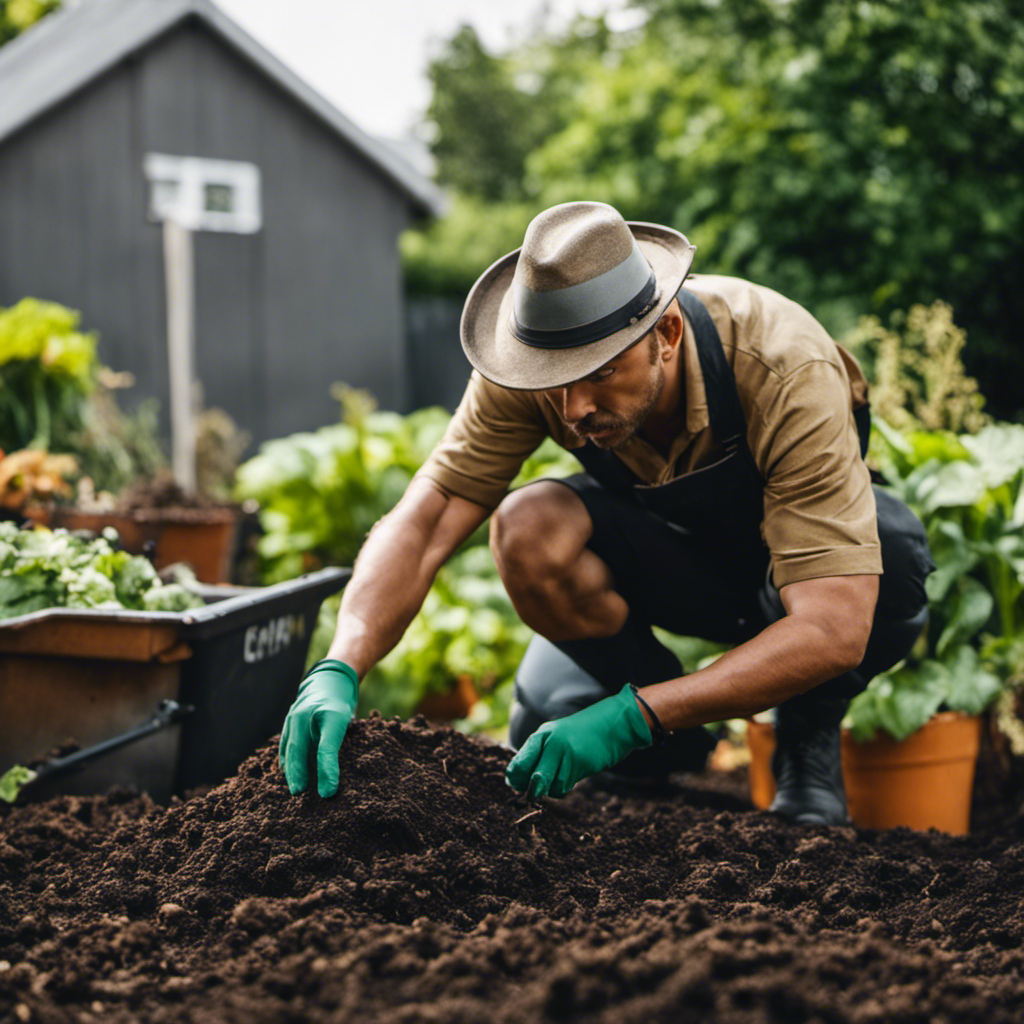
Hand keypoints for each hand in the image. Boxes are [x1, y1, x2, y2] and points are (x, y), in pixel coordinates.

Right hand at [279, 659, 358, 796]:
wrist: (328, 681)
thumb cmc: (339, 704)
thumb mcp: (345, 721)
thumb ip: (338, 743)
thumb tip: (334, 774)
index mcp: (327, 715)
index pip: (326, 747)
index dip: (327, 770)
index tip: (328, 793)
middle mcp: (306, 715)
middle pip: (300, 749)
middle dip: (299, 773)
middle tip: (299, 793)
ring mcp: (294, 717)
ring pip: (290, 748)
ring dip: (291, 769)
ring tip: (295, 789)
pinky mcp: (288, 722)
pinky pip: (285, 744)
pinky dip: (286, 759)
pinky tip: (287, 772)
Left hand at [506, 684, 651, 797]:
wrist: (614, 725)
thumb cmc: (583, 735)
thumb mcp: (557, 739)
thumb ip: (540, 757)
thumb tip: (519, 782)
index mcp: (541, 735)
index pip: (517, 764)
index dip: (516, 780)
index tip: (520, 786)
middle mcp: (549, 742)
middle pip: (528, 776)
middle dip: (529, 789)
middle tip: (534, 793)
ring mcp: (564, 751)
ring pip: (547, 784)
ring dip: (551, 789)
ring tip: (560, 779)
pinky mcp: (579, 761)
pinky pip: (564, 785)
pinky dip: (565, 787)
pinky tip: (573, 775)